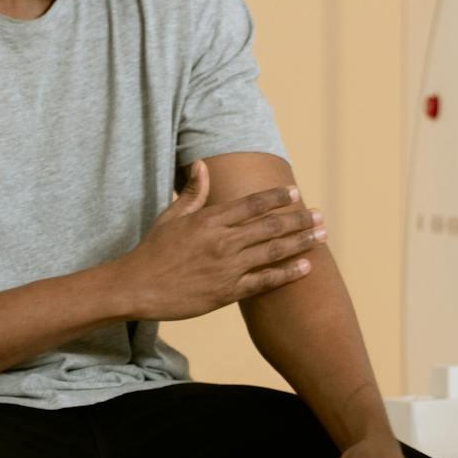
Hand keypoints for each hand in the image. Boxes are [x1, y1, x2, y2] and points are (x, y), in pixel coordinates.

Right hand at [117, 159, 326, 320]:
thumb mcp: (171, 217)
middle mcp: (223, 241)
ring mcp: (227, 268)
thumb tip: (202, 164)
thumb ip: (192, 193)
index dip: (277, 197)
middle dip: (299, 219)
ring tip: (322, 235)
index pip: (252, 203)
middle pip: (270, 226)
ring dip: (301, 242)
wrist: (136, 287)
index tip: (296, 193)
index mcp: (210, 220)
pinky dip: (287, 273)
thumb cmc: (153, 251)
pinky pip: (264, 282)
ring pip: (273, 252)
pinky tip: (306, 267)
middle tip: (320, 215)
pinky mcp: (227, 292)